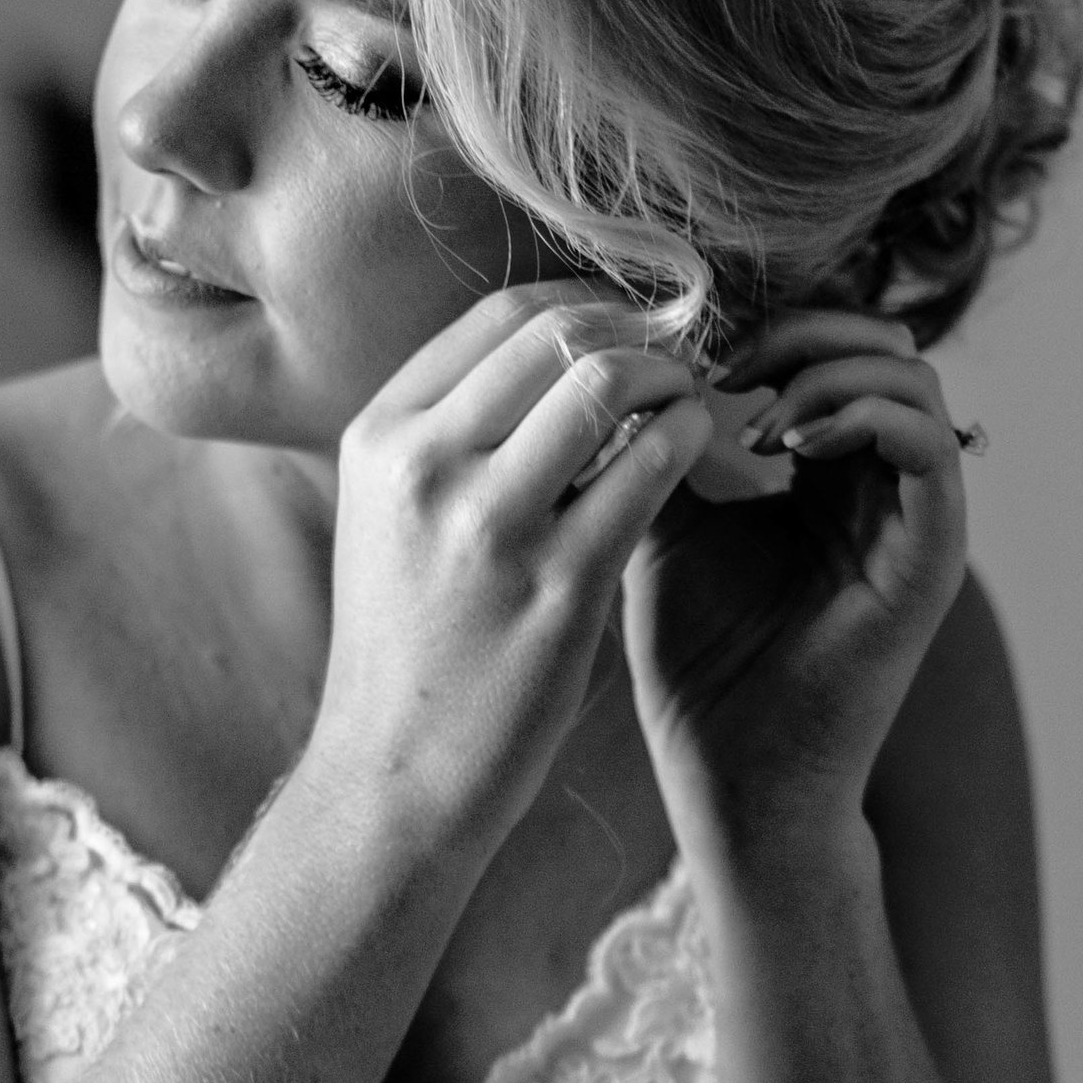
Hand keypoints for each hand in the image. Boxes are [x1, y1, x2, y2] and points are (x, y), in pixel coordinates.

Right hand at [308, 283, 710, 867]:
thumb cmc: (410, 645)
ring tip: (691, 403)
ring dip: (671, 378)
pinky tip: (701, 448)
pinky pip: (649, 466)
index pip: (503, 316)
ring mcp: (490, 525)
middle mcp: (425, 466)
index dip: (589, 306)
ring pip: (607, 383)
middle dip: (639, 335)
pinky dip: (690, 438)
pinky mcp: (558, 586)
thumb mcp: (391, 517)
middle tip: (678, 363)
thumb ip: (453, 435)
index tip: (630, 332)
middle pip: (559, 333)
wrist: (394, 776)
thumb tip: (558, 354)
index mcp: (382, 437)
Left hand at [622, 310, 972, 846]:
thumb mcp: (660, 528)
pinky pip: (928, 441)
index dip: (759, 324)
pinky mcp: (932, 555)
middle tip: (722, 366)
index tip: (686, 353)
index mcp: (823, 468)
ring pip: (908, 372)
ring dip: (825, 366)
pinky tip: (786, 445)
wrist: (729, 776)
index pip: (820, 343)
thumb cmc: (694, 663)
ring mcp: (913, 515)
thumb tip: (627, 354)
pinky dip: (861, 414)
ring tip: (753, 414)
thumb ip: (660, 443)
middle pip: (872, 337)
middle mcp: (879, 481)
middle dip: (795, 328)